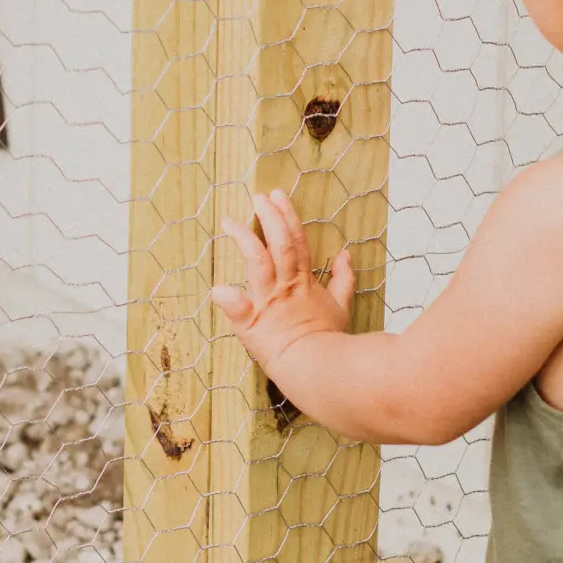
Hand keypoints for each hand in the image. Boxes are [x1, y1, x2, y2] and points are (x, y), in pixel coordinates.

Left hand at [211, 188, 355, 375]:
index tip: (277, 195)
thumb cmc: (328, 339)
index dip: (287, 216)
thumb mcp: (341, 306)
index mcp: (304, 282)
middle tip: (258, 197)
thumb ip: (343, 279)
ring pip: (258, 262)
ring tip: (230, 221)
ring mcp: (269, 303)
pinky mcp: (253, 324)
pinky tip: (216, 289)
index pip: (298, 241)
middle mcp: (286, 286)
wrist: (321, 367)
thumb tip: (346, 255)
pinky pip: (238, 309)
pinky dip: (227, 300)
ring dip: (244, 239)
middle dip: (269, 217)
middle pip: (280, 244)